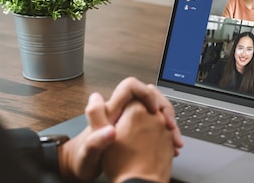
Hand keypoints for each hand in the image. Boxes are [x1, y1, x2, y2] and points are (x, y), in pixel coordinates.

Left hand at [56, 77, 182, 180]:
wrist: (79, 168)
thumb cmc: (81, 160)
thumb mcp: (87, 153)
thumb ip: (95, 140)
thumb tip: (110, 130)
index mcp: (111, 111)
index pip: (130, 86)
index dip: (146, 93)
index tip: (153, 110)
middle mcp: (122, 112)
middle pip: (149, 95)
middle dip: (164, 108)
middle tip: (169, 127)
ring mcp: (130, 121)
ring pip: (156, 110)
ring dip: (169, 122)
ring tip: (175, 141)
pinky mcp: (136, 131)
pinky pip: (156, 124)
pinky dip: (167, 133)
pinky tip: (170, 146)